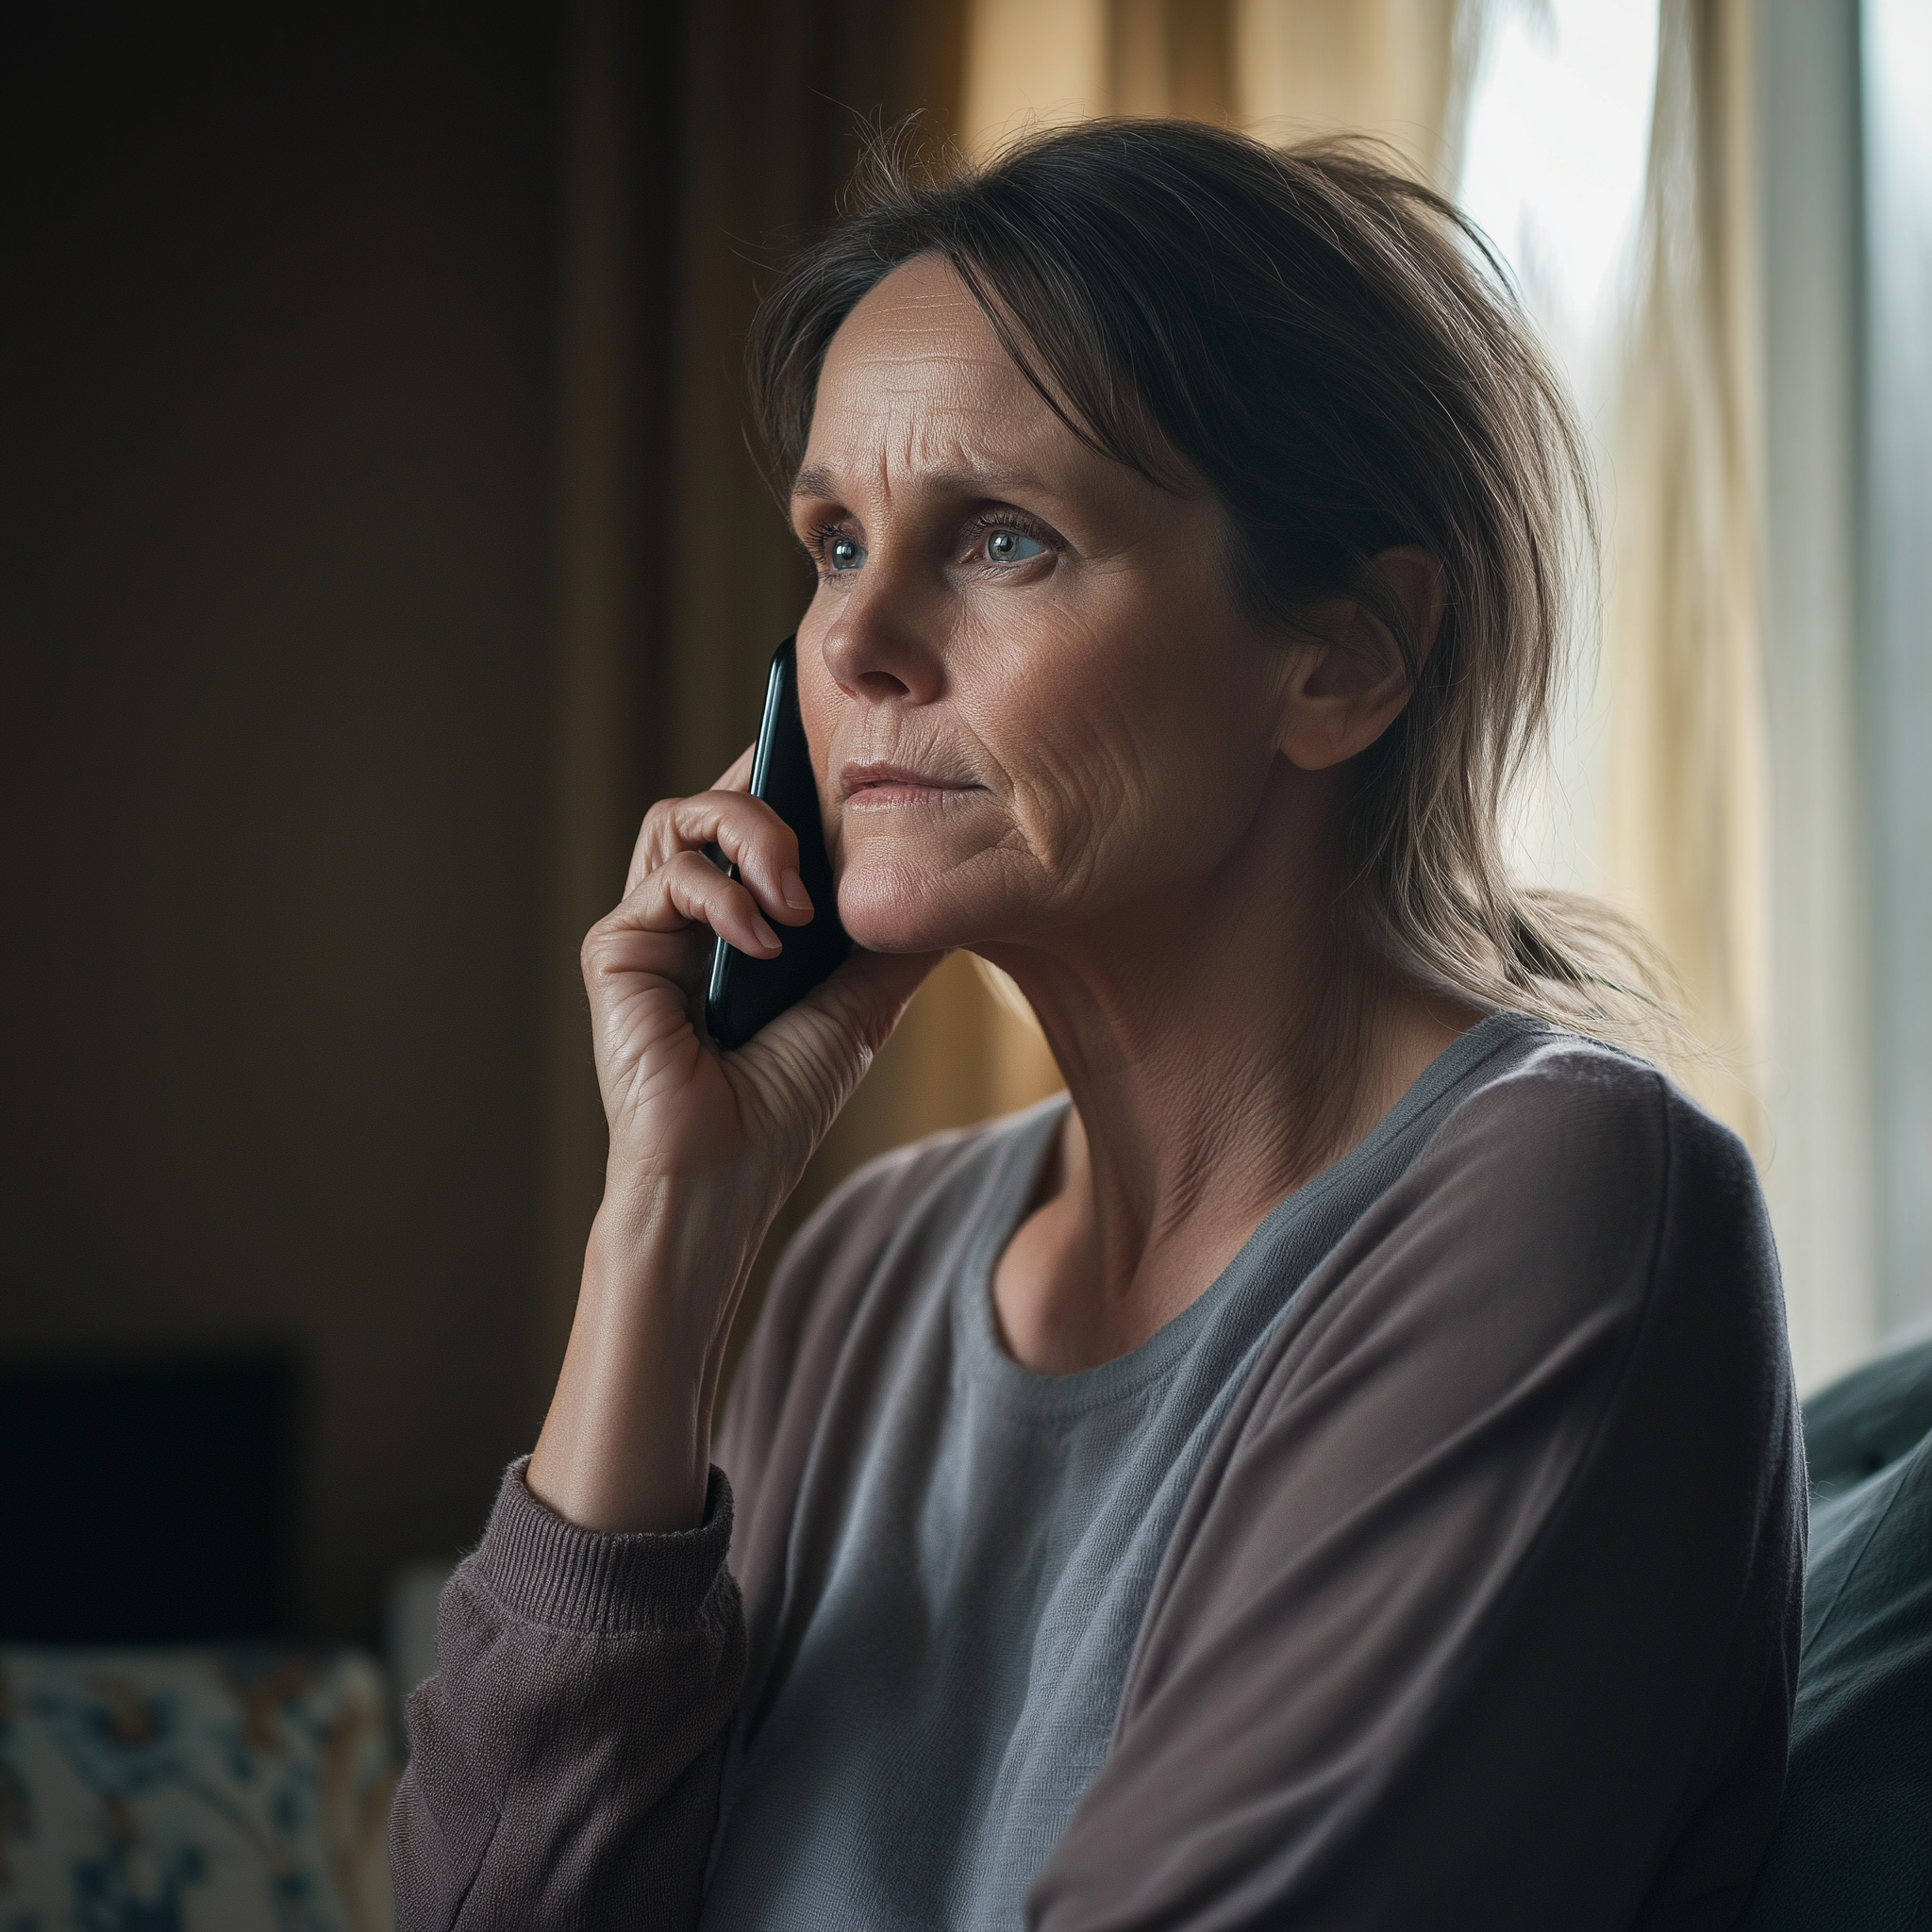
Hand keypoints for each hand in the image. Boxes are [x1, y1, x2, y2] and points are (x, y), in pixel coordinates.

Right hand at [528, 748, 939, 1533]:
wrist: (723, 1178)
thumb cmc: (783, 1104)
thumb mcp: (862, 1003)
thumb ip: (890, 939)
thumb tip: (954, 881)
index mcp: (743, 919)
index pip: (761, 818)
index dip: (794, 775)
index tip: (847, 762)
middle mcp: (690, 913)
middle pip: (716, 797)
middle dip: (775, 791)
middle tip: (827, 815)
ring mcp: (650, 927)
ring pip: (681, 816)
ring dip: (751, 834)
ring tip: (797, 898)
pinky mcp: (617, 948)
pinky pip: (668, 877)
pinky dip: (724, 896)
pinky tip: (766, 943)